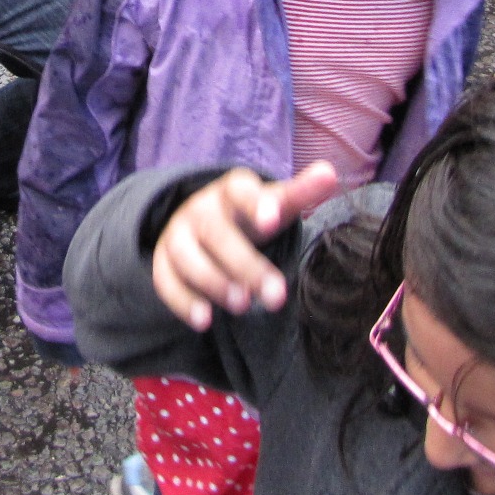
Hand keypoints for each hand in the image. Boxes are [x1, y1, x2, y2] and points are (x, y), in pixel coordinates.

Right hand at [152, 162, 340, 330]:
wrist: (202, 221)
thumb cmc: (250, 215)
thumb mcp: (275, 203)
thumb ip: (301, 192)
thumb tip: (330, 173)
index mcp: (231, 191)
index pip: (239, 189)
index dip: (255, 203)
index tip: (274, 221)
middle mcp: (200, 210)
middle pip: (216, 232)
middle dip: (245, 264)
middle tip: (276, 296)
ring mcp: (178, 235)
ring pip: (186, 256)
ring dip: (213, 282)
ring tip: (243, 305)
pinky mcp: (163, 262)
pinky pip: (165, 280)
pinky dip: (182, 301)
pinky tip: (205, 321)